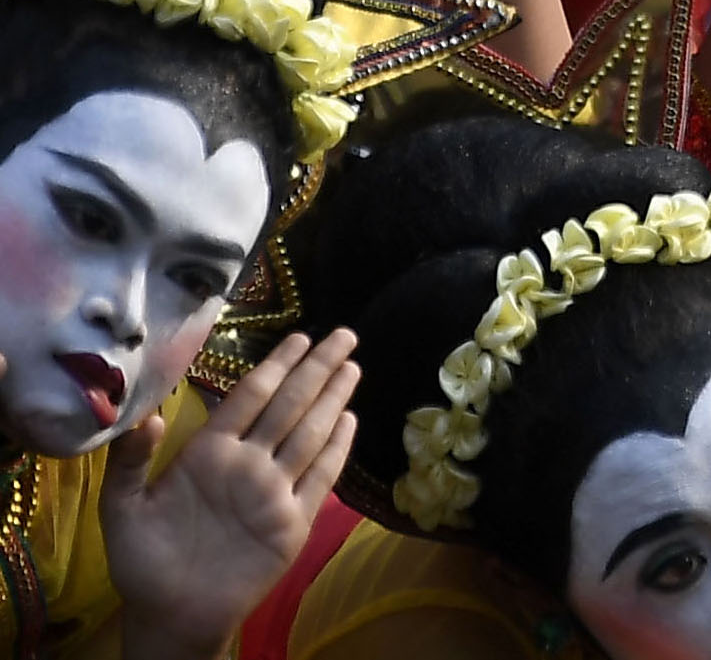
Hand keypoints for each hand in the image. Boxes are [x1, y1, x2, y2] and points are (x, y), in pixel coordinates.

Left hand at [100, 328, 357, 659]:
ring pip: (310, 434)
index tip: (299, 336)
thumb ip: (127, 463)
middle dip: (316, 369)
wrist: (170, 613)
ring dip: (332, 399)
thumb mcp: (120, 509)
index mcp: (209, 453)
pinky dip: (337, 449)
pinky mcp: (292, 522)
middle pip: (289, 406)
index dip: (275, 366)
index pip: (249, 398)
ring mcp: (273, 491)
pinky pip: (321, 478)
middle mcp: (247, 463)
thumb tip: (149, 418)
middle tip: (344, 335)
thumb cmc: (143, 560)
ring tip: (351, 367)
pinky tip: (349, 421)